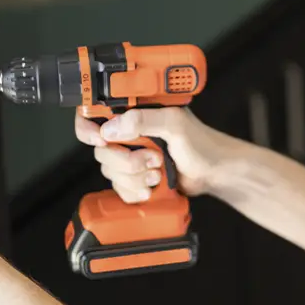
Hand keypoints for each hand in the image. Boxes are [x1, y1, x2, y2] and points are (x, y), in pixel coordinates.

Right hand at [74, 107, 237, 202]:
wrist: (215, 173)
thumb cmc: (202, 144)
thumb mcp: (175, 124)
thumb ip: (143, 120)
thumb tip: (111, 128)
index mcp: (136, 113)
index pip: (95, 114)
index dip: (89, 129)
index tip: (101, 139)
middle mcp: (130, 134)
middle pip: (101, 150)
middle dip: (126, 160)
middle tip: (152, 159)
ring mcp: (131, 157)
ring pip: (110, 172)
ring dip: (134, 177)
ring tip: (159, 172)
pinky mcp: (135, 178)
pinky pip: (119, 189)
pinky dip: (136, 191)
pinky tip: (155, 186)